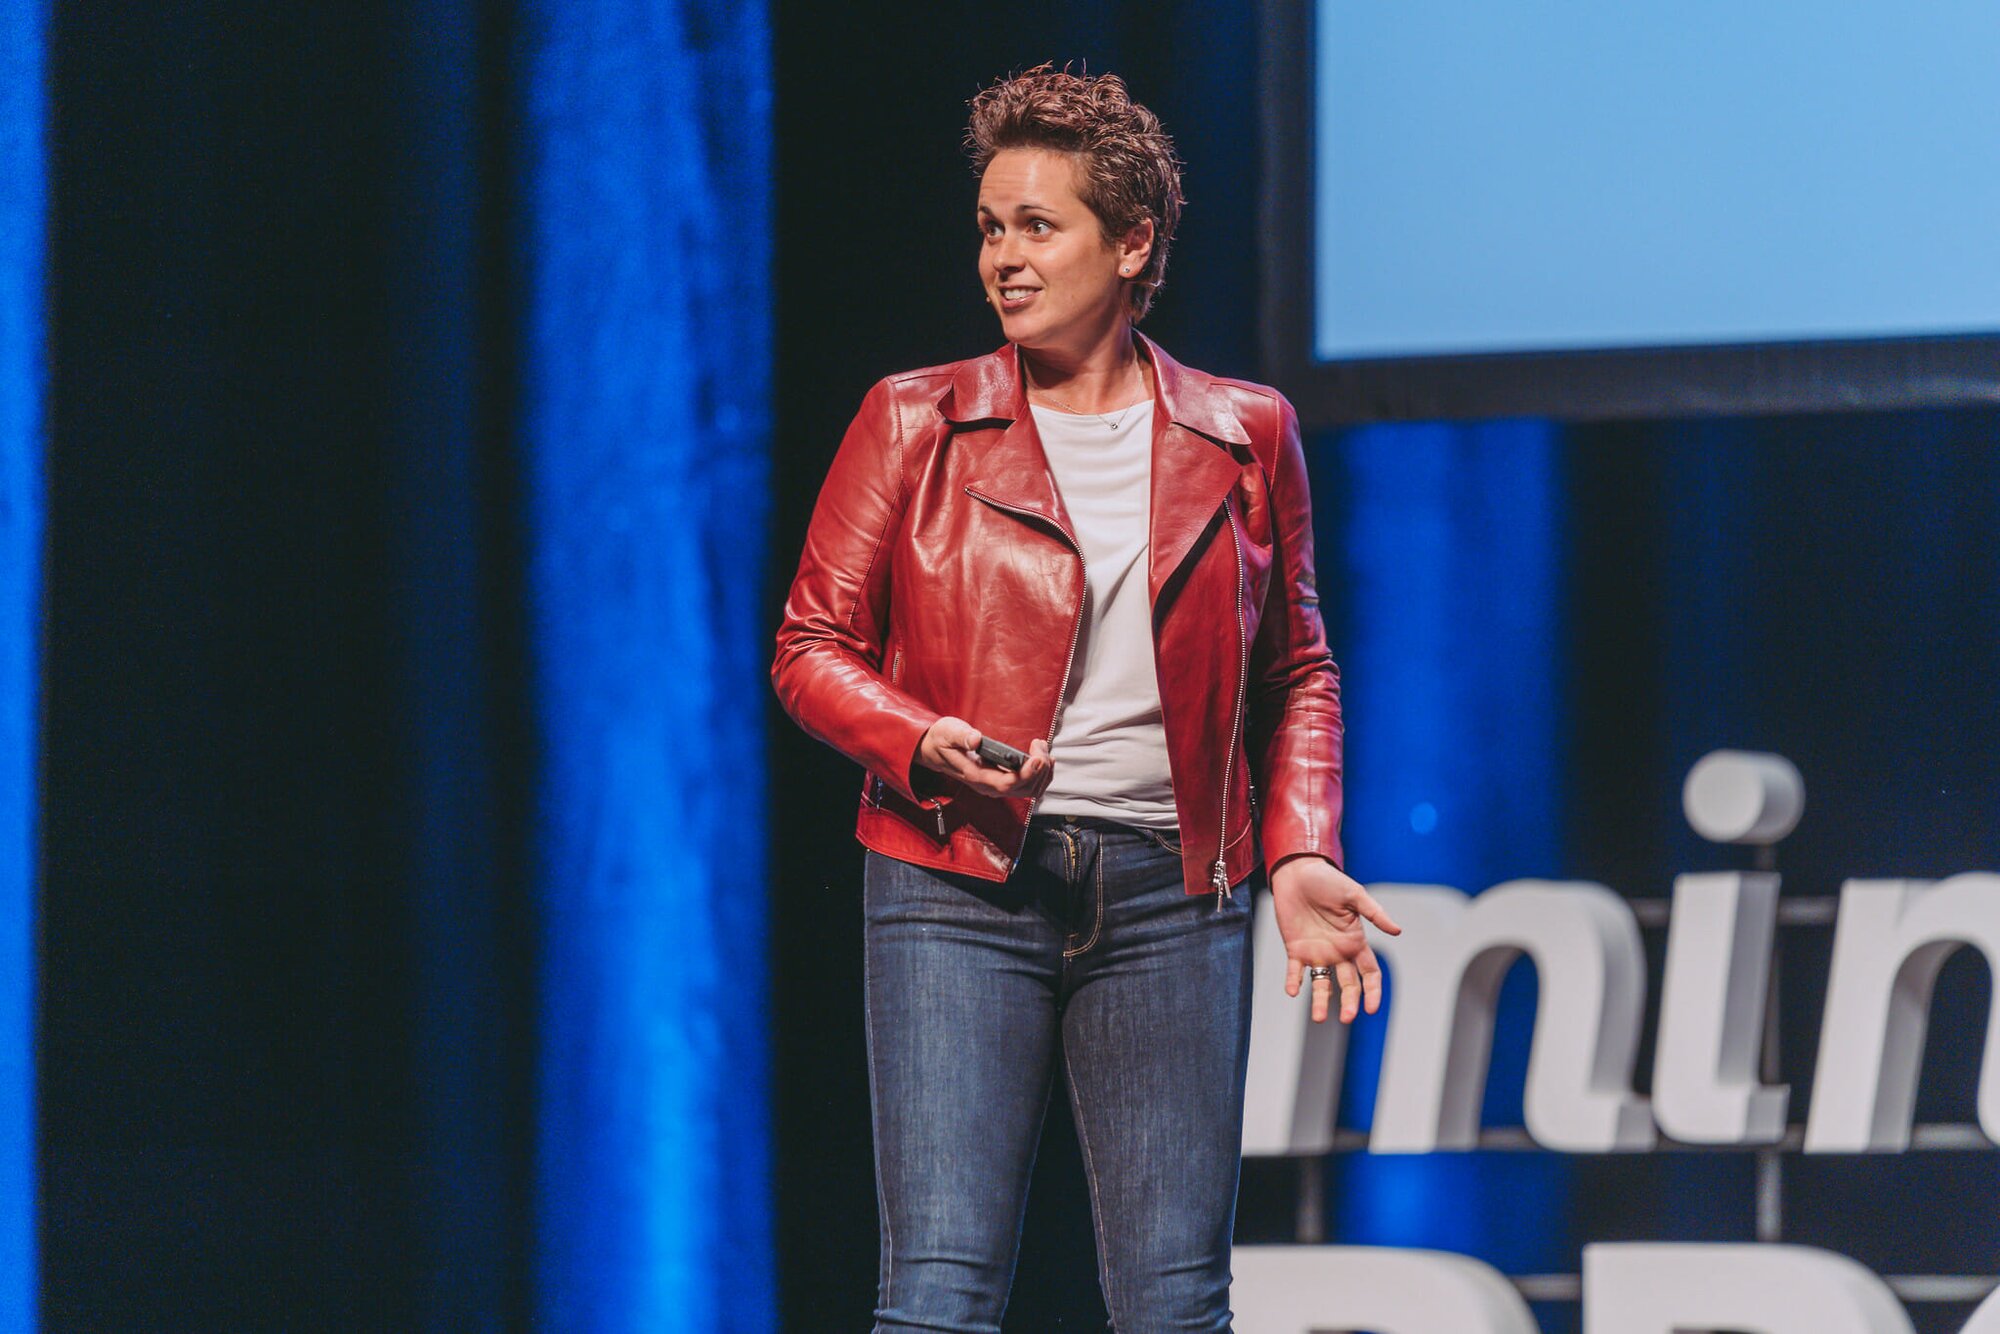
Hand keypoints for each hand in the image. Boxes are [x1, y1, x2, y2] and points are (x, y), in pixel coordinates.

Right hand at [916, 717, 1052, 799]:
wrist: (934, 750)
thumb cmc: (941, 741)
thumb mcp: (947, 732)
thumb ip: (961, 736)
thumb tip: (976, 739)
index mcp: (976, 776)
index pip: (1007, 784)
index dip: (1026, 774)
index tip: (1037, 758)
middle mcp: (988, 785)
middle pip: (1023, 789)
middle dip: (1039, 770)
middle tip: (1040, 746)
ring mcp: (996, 784)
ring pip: (1029, 789)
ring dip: (1042, 772)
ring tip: (1041, 748)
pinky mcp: (1001, 779)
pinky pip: (1026, 784)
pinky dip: (1039, 773)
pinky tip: (1040, 757)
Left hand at [1271, 855, 1400, 1023]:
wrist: (1297, 872)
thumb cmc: (1328, 881)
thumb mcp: (1354, 895)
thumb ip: (1374, 913)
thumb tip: (1397, 931)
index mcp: (1355, 942)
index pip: (1369, 973)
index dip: (1372, 991)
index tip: (1371, 1008)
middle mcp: (1338, 952)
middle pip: (1348, 984)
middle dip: (1349, 1002)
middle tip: (1347, 1018)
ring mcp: (1316, 952)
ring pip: (1322, 984)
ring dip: (1321, 1002)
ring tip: (1318, 1018)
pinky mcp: (1295, 949)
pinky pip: (1295, 971)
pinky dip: (1294, 982)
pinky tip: (1293, 991)